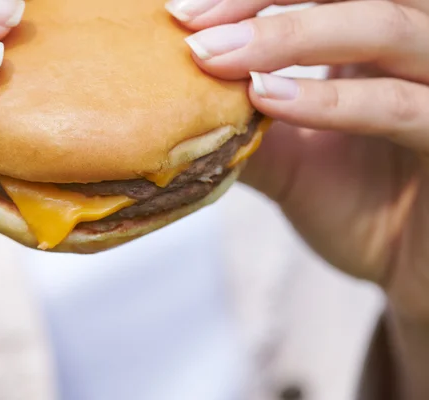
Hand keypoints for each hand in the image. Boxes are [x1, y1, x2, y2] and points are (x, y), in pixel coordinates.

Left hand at [167, 0, 428, 320]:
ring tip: (213, 55)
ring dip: (289, 36)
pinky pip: (399, 105)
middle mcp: (418, 46)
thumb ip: (246, 128)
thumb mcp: (292, 162)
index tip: (182, 13)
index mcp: (378, 42)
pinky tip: (267, 99)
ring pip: (383, 26)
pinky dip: (328, 101)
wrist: (415, 272)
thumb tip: (175, 106)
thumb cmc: (362, 208)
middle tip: (191, 21)